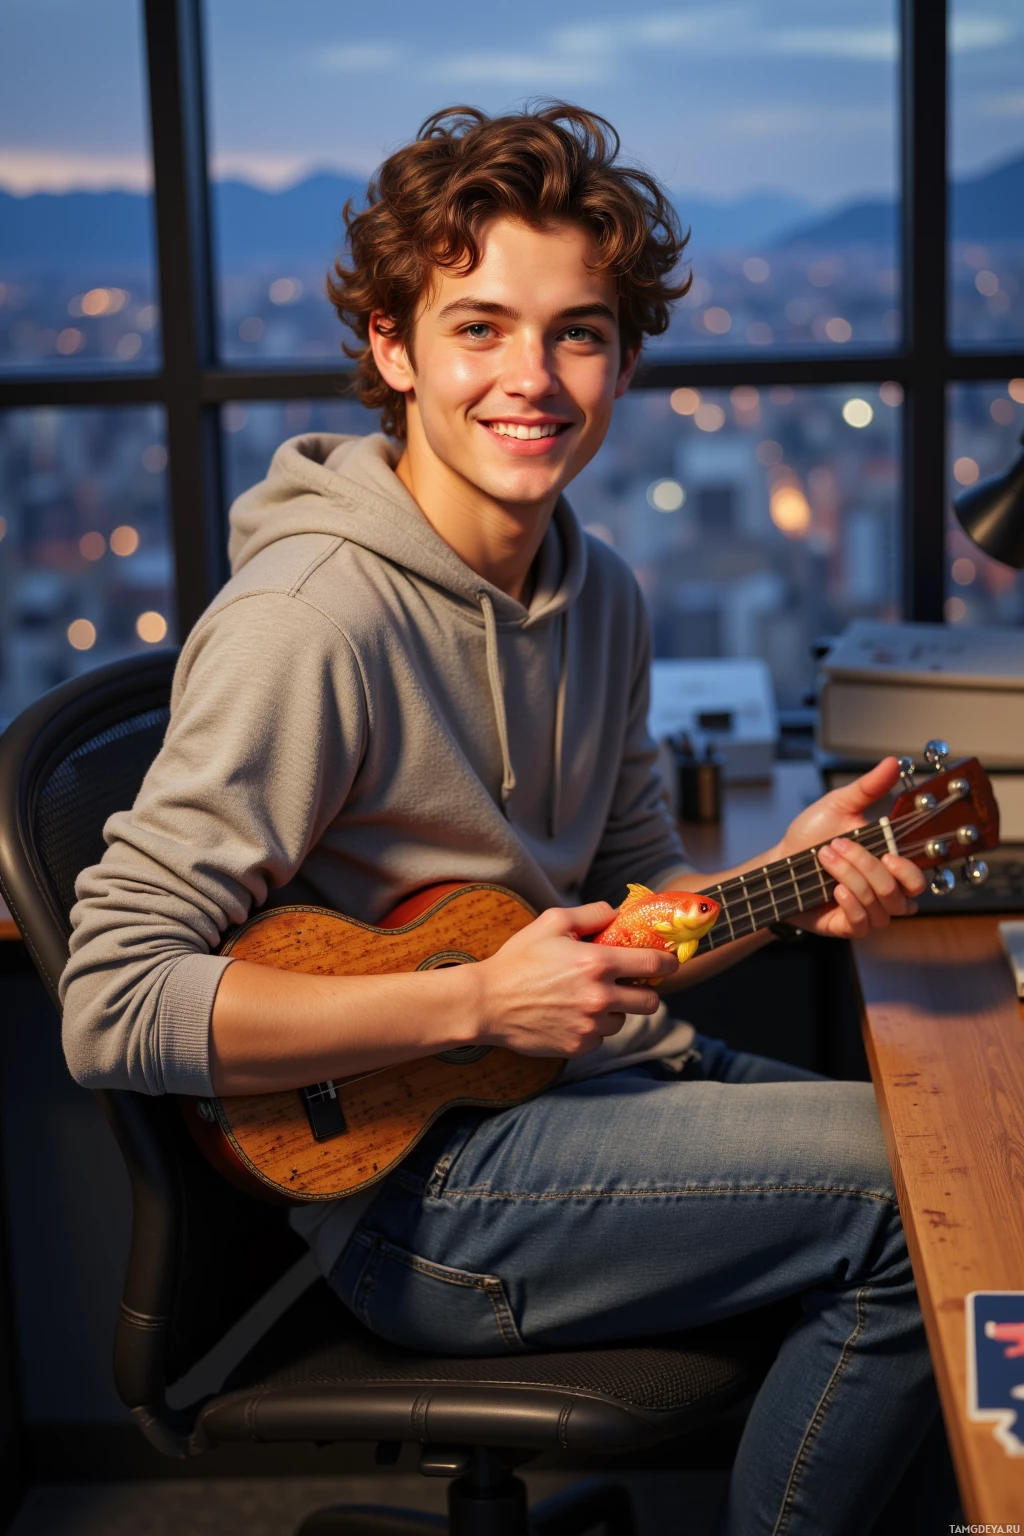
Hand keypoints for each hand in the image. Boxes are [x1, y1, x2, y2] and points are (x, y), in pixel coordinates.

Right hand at [472, 902, 678, 1057]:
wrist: (487, 1003)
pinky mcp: (579, 1046)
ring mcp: (590, 1025)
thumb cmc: (518, 960)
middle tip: (629, 986)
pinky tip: (570, 1015)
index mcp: (597, 963)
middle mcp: (600, 997)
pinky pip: (601, 1037)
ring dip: (614, 1011)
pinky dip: (593, 1028)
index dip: (668, 962)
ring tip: (587, 999)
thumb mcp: (552, 923)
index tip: (670, 962)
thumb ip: (591, 914)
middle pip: (651, 1002)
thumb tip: (617, 913)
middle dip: (645, 992)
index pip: (654, 964)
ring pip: (623, 1021)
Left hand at [772, 757, 925, 939]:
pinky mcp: (846, 926)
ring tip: (825, 858)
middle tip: (839, 845)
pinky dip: (851, 904)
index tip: (889, 853)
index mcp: (888, 865)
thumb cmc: (811, 836)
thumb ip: (868, 788)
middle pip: (901, 895)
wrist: (778, 862)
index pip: (918, 880)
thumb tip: (893, 762)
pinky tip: (834, 889)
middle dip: (869, 869)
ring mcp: (867, 910)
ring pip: (881, 907)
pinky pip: (862, 923)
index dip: (911, 872)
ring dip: (852, 879)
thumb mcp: (839, 806)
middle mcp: (883, 891)